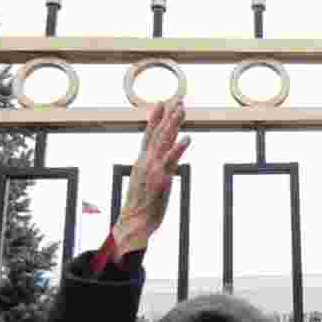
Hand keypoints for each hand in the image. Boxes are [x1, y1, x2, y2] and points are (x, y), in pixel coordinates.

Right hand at [112, 98, 190, 257]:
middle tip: (178, 98)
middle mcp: (147, 161)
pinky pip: (171, 161)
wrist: (133, 223)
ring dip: (173, 124)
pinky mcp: (160, 179)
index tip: (162, 102)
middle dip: (168, 115)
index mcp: (143, 161)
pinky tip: (187, 138)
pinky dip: (178, 149)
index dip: (156, 117)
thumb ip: (154, 171)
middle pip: (158, 133)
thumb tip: (162, 165)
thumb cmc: (141, 206)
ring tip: (182, 109)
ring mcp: (153, 169)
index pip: (149, 134)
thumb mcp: (147, 183)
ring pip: (164, 142)